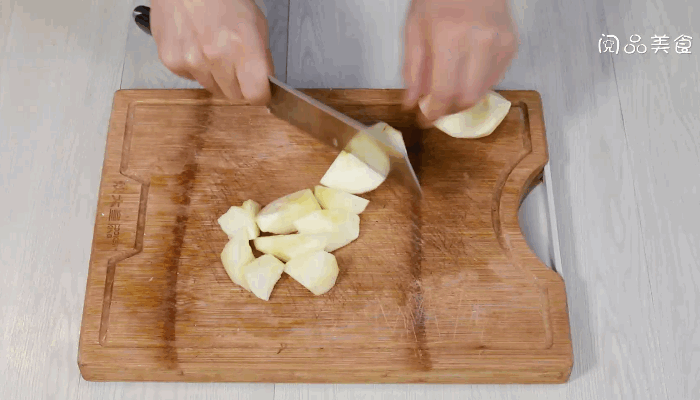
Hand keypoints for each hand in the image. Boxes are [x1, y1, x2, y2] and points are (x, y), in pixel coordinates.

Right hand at [151, 0, 273, 104]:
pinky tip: (194, 44)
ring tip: (211, 48)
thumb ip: (261, 56)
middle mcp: (216, 58)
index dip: (260, 94)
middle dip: (238, 84)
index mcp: (242, 47)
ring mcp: (191, 61)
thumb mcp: (255, 22)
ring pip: (212, 88)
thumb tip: (263, 81)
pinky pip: (190, 77)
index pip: (255, 94)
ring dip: (215, 76)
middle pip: (233, 96)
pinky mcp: (171, 61)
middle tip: (234, 63)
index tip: (259, 90)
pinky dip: (194, 67)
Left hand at [401, 0, 517, 123]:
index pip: (444, 92)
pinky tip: (465, 74)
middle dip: (449, 110)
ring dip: (463, 99)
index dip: (433, 113)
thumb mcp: (414, 27)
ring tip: (448, 90)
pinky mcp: (511, 46)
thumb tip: (411, 102)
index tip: (424, 120)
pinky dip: (477, 85)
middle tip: (436, 109)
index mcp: (450, 37)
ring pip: (483, 92)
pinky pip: (494, 79)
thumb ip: (413, 68)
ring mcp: (500, 44)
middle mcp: (480, 42)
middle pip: (467, 98)